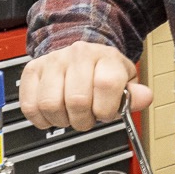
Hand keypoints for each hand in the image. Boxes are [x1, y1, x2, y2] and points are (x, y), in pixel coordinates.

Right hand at [17, 41, 150, 131]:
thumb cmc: (101, 70)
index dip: (106, 109)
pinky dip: (41, 119)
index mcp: (104, 57)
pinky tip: (53, 113)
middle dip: (83, 120)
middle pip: (76, 100)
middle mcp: (76, 55)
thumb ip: (133, 94)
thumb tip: (144, 98)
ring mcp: (51, 62)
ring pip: (50, 105)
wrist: (78, 52)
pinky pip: (30, 106)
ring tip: (69, 114)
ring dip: (61, 120)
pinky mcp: (31, 72)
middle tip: (86, 117)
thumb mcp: (124, 79)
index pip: (106, 85)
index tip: (105, 112)